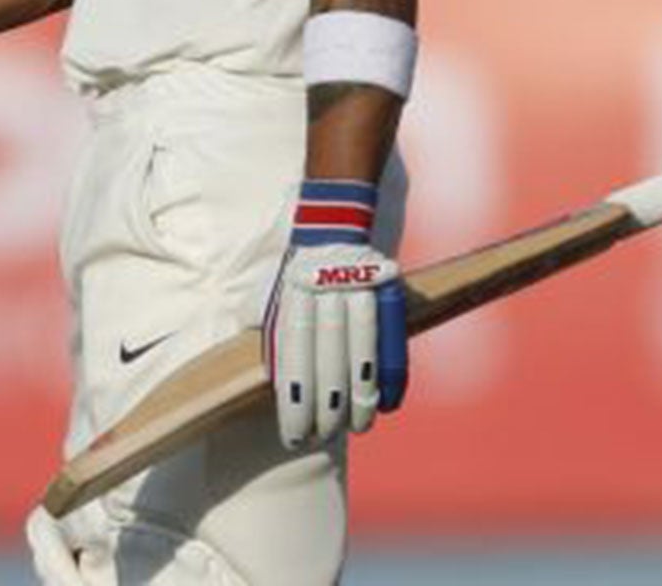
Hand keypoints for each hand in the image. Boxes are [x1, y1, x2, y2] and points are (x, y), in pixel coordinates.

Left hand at [263, 179, 406, 448]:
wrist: (330, 223)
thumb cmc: (296, 274)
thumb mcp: (272, 297)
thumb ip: (272, 336)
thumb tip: (270, 383)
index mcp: (292, 299)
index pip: (292, 360)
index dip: (294, 402)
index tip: (294, 435)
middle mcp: (324, 298)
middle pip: (327, 363)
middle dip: (325, 408)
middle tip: (322, 438)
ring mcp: (358, 294)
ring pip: (360, 356)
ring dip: (358, 399)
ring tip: (355, 429)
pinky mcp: (386, 294)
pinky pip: (391, 341)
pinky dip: (391, 376)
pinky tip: (386, 404)